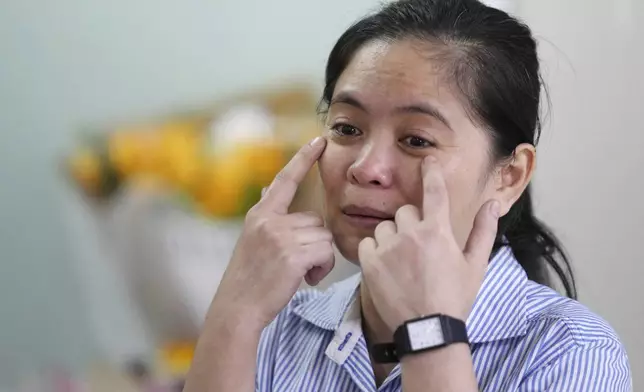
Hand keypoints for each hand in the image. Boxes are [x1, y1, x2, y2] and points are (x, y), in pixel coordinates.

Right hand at [210, 137, 334, 328]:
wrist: (237, 308)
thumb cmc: (248, 278)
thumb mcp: (251, 238)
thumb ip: (266, 215)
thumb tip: (270, 188)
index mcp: (260, 214)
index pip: (285, 179)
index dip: (303, 159)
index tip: (319, 141)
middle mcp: (269, 221)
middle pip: (315, 219)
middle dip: (314, 242)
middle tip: (297, 264)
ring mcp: (280, 237)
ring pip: (324, 237)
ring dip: (320, 258)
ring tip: (299, 273)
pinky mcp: (292, 256)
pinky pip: (326, 253)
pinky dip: (323, 269)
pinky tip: (306, 279)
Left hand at [358, 156, 500, 331]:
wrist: (428, 329)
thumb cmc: (455, 298)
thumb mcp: (476, 265)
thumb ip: (483, 230)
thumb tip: (493, 204)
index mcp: (438, 231)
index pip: (434, 191)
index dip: (431, 173)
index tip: (428, 161)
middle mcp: (411, 233)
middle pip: (404, 212)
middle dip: (410, 225)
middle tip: (416, 249)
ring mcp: (388, 247)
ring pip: (385, 227)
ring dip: (391, 238)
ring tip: (401, 263)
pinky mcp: (370, 262)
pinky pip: (367, 243)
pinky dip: (374, 252)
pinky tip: (385, 268)